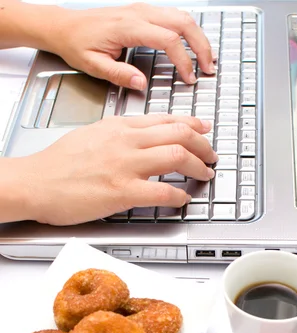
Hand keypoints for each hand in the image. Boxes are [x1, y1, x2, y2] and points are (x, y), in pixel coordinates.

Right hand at [6, 115, 215, 225]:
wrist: (35, 182)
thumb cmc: (58, 164)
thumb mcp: (92, 135)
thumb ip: (120, 136)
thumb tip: (141, 140)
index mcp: (119, 127)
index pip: (165, 119)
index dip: (191, 124)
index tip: (203, 129)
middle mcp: (126, 141)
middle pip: (179, 134)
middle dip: (203, 145)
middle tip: (212, 156)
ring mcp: (125, 165)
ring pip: (176, 156)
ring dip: (198, 167)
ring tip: (205, 175)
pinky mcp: (122, 191)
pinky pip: (163, 191)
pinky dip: (179, 195)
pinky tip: (183, 199)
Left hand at [49, 3, 215, 89]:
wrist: (64, 26)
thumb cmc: (77, 44)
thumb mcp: (94, 66)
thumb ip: (119, 75)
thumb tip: (141, 84)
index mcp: (128, 27)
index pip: (168, 40)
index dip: (183, 61)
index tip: (189, 79)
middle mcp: (138, 13)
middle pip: (183, 23)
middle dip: (201, 46)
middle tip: (209, 68)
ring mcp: (142, 9)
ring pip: (181, 16)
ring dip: (198, 37)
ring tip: (207, 59)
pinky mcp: (142, 11)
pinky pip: (173, 16)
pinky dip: (188, 31)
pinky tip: (192, 46)